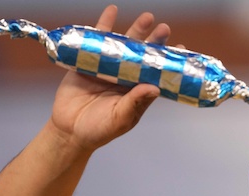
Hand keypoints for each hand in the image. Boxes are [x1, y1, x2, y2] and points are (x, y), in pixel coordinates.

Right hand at [48, 5, 170, 151]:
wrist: (69, 129)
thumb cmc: (99, 130)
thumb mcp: (120, 119)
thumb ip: (135, 103)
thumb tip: (155, 88)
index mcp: (138, 91)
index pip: (157, 73)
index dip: (168, 61)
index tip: (180, 48)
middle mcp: (126, 77)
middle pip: (144, 55)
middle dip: (155, 41)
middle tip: (164, 28)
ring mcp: (108, 67)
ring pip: (125, 44)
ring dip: (136, 29)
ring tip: (147, 17)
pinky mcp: (88, 60)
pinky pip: (97, 39)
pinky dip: (104, 24)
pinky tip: (112, 11)